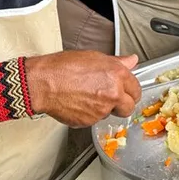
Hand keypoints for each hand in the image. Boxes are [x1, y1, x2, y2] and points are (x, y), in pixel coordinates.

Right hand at [25, 51, 140, 126]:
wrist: (41, 83)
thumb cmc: (62, 68)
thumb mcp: (94, 57)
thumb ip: (117, 62)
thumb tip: (131, 61)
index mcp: (117, 75)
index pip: (136, 89)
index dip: (131, 90)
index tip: (127, 90)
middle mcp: (113, 94)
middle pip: (129, 107)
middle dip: (122, 104)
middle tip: (112, 97)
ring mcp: (101, 110)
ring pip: (110, 114)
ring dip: (104, 108)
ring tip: (88, 96)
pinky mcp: (88, 122)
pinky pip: (94, 120)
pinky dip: (89, 114)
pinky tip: (79, 102)